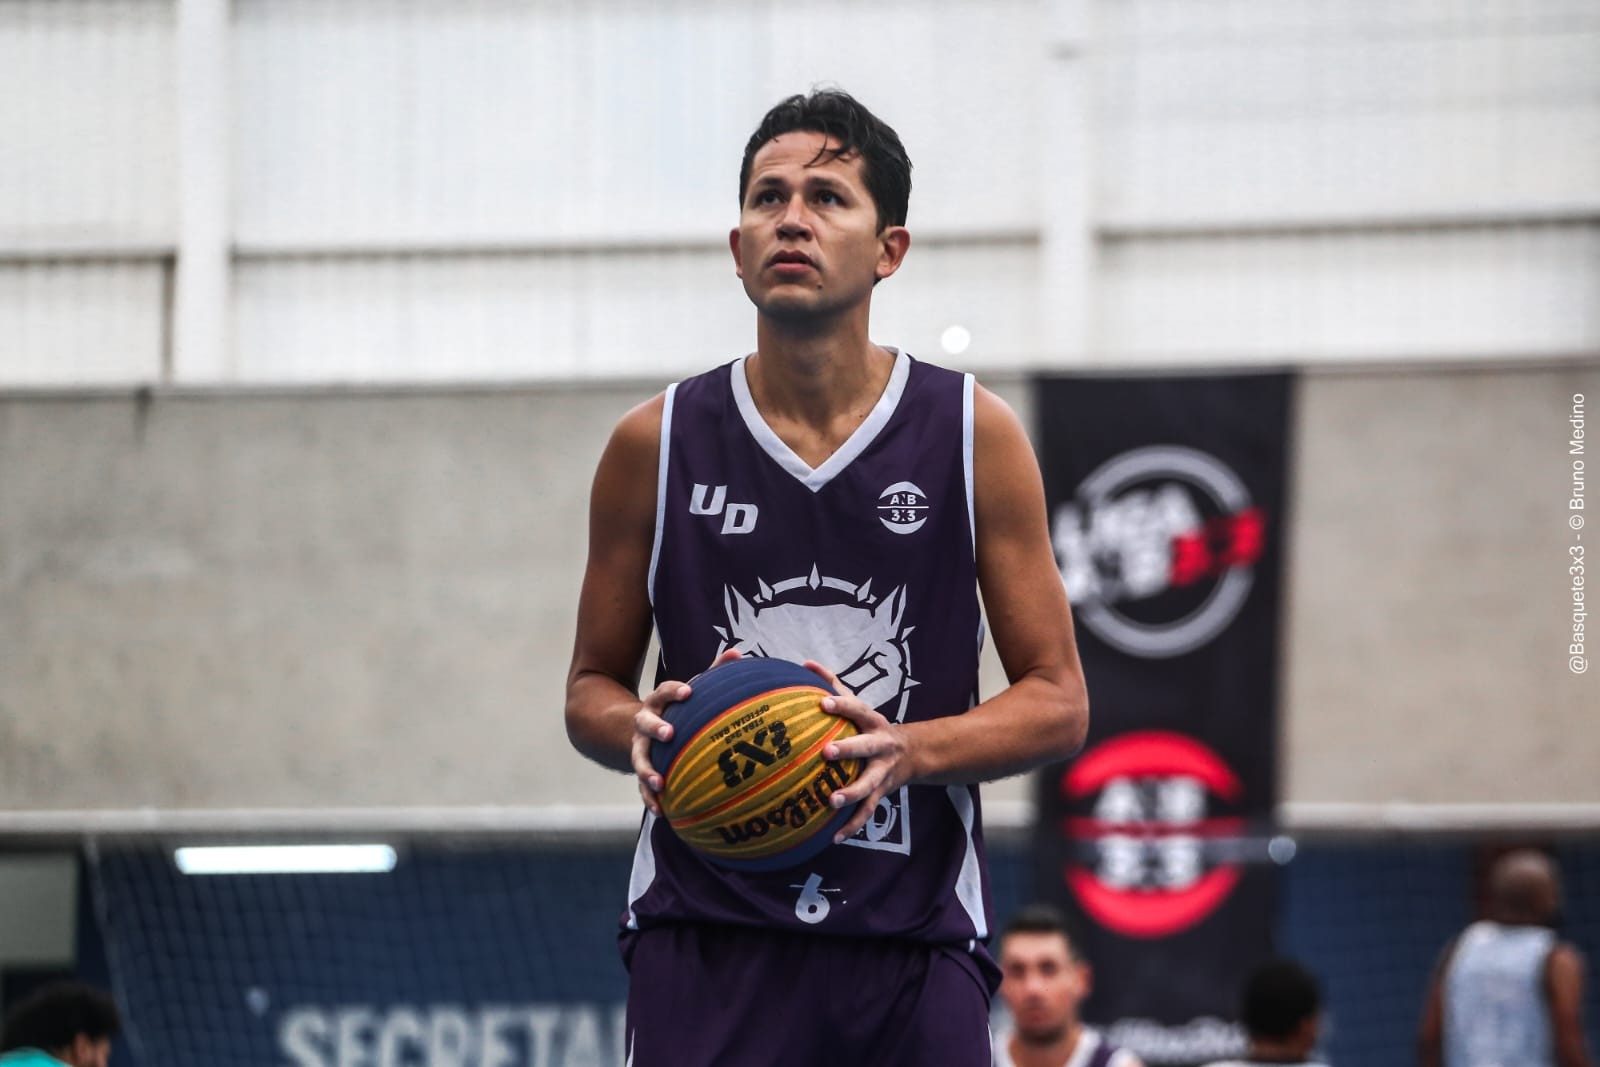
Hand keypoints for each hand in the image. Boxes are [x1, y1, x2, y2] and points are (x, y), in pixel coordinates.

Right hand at [631, 648, 744, 814]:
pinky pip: (642, 786)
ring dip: (647, 770)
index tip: (688, 692)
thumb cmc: (678, 709)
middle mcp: (646, 722)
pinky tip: (662, 813)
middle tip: (669, 733)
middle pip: (645, 722)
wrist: (640, 729)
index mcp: (660, 702)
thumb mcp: (691, 691)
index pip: (664, 691)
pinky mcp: (642, 769)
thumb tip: (738, 652)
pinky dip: (650, 798)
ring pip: (639, 758)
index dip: (674, 691)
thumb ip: (713, 673)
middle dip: (655, 727)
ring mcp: (641, 747)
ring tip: (659, 783)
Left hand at [802, 659, 916, 843]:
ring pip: (869, 785)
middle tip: (826, 752)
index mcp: (873, 722)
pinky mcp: (880, 794)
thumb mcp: (859, 706)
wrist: (912, 755)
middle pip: (866, 747)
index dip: (841, 706)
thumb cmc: (871, 727)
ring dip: (852, 793)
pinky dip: (851, 826)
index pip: (858, 710)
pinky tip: (833, 838)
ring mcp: (882, 772)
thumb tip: (805, 663)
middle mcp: (880, 747)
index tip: (822, 703)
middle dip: (848, 749)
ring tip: (831, 801)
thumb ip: (833, 684)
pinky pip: (866, 813)